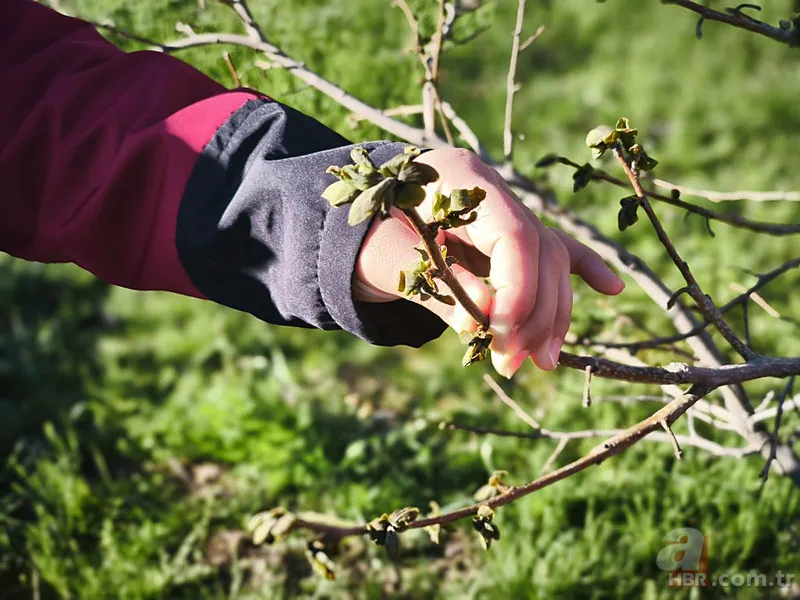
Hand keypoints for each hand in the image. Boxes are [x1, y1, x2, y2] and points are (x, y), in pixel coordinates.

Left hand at [354, 148, 623, 377]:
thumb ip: (436, 286)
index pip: (514, 236)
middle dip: (532, 314)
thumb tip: (482, 324)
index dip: (518, 292)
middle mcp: (492, 189)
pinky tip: (613, 289)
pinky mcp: (509, 232)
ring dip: (552, 313)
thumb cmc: (364, 236)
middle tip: (512, 365)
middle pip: (539, 251)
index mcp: (459, 177)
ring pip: (550, 259)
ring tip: (543, 361)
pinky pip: (552, 248)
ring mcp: (505, 208)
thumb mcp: (386, 259)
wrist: (354, 221)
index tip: (501, 340)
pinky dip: (582, 269)